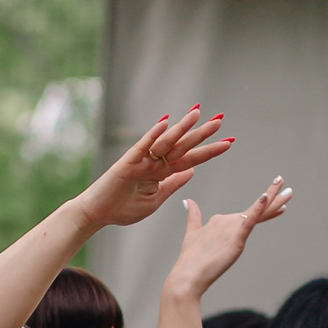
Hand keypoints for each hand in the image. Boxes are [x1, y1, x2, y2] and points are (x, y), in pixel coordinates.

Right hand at [75, 105, 234, 229]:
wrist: (98, 214)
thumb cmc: (123, 209)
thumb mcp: (156, 199)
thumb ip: (173, 183)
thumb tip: (192, 170)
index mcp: (162, 173)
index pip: (191, 159)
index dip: (209, 151)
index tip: (229, 142)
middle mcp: (154, 162)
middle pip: (183, 146)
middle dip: (202, 134)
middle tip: (220, 120)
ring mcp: (142, 160)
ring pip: (166, 141)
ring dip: (182, 127)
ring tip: (197, 114)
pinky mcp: (127, 161)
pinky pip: (143, 145)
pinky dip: (153, 134)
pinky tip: (166, 122)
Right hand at [165, 178, 291, 296]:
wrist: (187, 276)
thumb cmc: (189, 260)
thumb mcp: (191, 234)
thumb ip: (193, 217)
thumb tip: (188, 201)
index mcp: (218, 221)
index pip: (245, 214)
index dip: (262, 207)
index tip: (272, 197)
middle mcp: (225, 220)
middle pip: (255, 210)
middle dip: (273, 196)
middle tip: (285, 184)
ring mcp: (230, 228)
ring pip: (258, 214)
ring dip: (275, 202)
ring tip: (289, 192)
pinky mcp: (235, 238)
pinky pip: (249, 220)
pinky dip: (258, 208)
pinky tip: (265, 198)